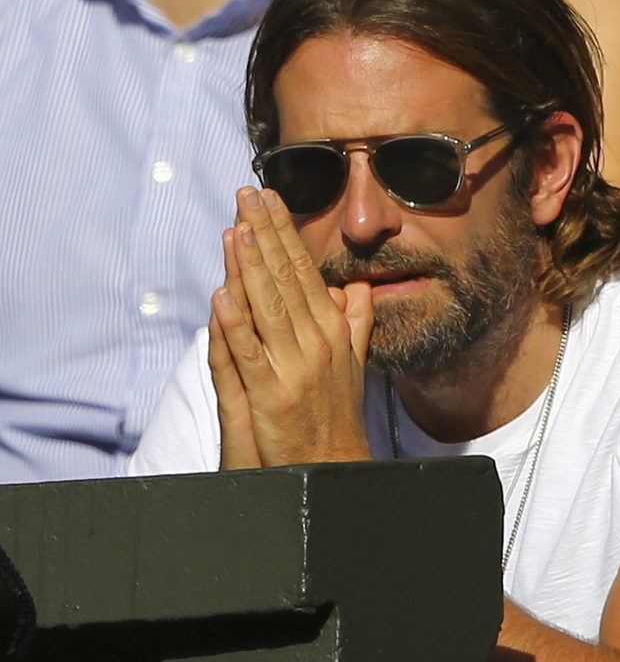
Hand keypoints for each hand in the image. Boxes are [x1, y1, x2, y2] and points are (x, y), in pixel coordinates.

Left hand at [208, 186, 373, 468]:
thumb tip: (357, 285)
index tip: (269, 198)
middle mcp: (316, 341)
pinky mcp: (270, 395)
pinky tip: (221, 294)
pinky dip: (234, 322)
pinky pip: (248, 352)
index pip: (304, 268)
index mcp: (331, 328)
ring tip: (235, 227)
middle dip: (264, 231)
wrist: (335, 468)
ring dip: (249, 264)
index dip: (284, 231)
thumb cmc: (338, 414)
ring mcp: (293, 367)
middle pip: (285, 276)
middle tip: (246, 193)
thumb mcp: (354, 361)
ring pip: (267, 305)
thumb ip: (354, 321)